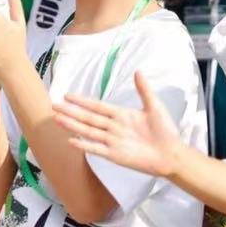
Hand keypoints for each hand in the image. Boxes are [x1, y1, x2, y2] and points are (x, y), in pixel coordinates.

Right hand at [54, 72, 181, 177]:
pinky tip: (71, 140)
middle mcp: (113, 127)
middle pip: (88, 118)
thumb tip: (137, 71)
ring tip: (57, 119)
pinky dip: (84, 145)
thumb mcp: (154, 106)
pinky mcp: (115, 155)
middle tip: (53, 105)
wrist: (171, 154)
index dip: (82, 101)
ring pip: (88, 131)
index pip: (97, 106)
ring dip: (73, 125)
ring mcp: (112, 141)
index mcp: (121, 115)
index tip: (67, 95)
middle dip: (71, 111)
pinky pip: (96, 149)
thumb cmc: (165, 130)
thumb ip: (144, 90)